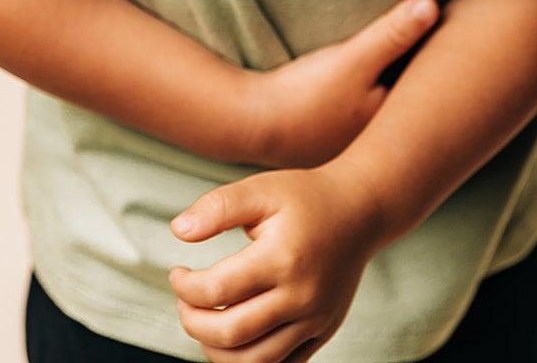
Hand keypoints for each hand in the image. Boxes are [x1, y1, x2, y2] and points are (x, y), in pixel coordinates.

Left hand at [168, 159, 386, 362]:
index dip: (185, 286)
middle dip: (193, 322)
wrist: (359, 211)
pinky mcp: (322, 333)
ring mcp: (314, 321)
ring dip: (216, 349)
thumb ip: (218, 207)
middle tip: (184, 300)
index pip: (217, 290)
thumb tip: (178, 231)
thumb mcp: (261, 189)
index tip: (177, 272)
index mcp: (281, 258)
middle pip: (231, 334)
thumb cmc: (304, 197)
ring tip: (204, 321)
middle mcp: (301, 296)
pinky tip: (232, 337)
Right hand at [241, 0, 441, 167]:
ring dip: (399, 96)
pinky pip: (367, 119)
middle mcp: (379, 141)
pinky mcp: (333, 141)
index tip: (468, 44)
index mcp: (392, 124)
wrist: (251, 122)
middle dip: (427, 85)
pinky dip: (375, 105)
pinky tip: (371, 96)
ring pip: (389, 114)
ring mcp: (355, 144)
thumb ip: (393, 33)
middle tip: (454, 51)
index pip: (428, 92)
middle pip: (412, 106)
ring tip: (421, 72)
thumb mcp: (353, 58)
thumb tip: (434, 5)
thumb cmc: (306, 93)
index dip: (446, 69)